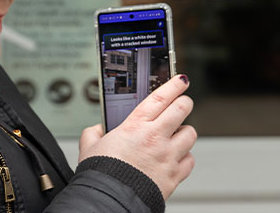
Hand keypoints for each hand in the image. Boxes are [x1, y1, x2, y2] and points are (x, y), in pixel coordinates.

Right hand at [78, 74, 196, 199]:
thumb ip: (93, 133)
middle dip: (184, 103)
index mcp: (135, 126)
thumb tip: (97, 129)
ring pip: (190, 134)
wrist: (109, 200)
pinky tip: (175, 158)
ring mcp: (167, 156)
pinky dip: (185, 158)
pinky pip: (189, 160)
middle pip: (182, 109)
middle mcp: (155, 138)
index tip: (181, 80)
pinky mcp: (174, 176)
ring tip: (175, 135)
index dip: (174, 85)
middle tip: (182, 103)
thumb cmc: (100, 175)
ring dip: (184, 132)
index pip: (161, 97)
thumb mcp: (89, 147)